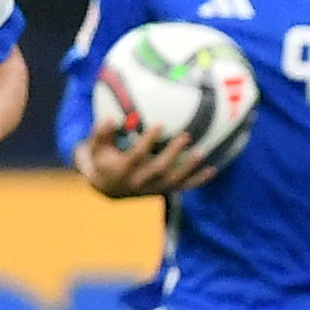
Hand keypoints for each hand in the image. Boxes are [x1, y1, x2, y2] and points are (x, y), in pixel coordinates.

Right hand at [78, 114, 213, 198]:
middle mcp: (139, 182)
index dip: (148, 141)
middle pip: (159, 169)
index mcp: (122, 170)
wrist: (107, 188)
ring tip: (202, 152)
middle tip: (186, 135)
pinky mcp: (162, 191)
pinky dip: (198, 180)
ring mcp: (152, 189)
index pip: (137, 156)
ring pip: (173, 180)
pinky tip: (212, 169)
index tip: (160, 124)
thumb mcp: (96, 147)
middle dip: (174, 153)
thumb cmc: (103, 160)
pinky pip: (183, 187)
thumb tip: (109, 119)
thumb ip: (101, 133)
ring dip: (189, 167)